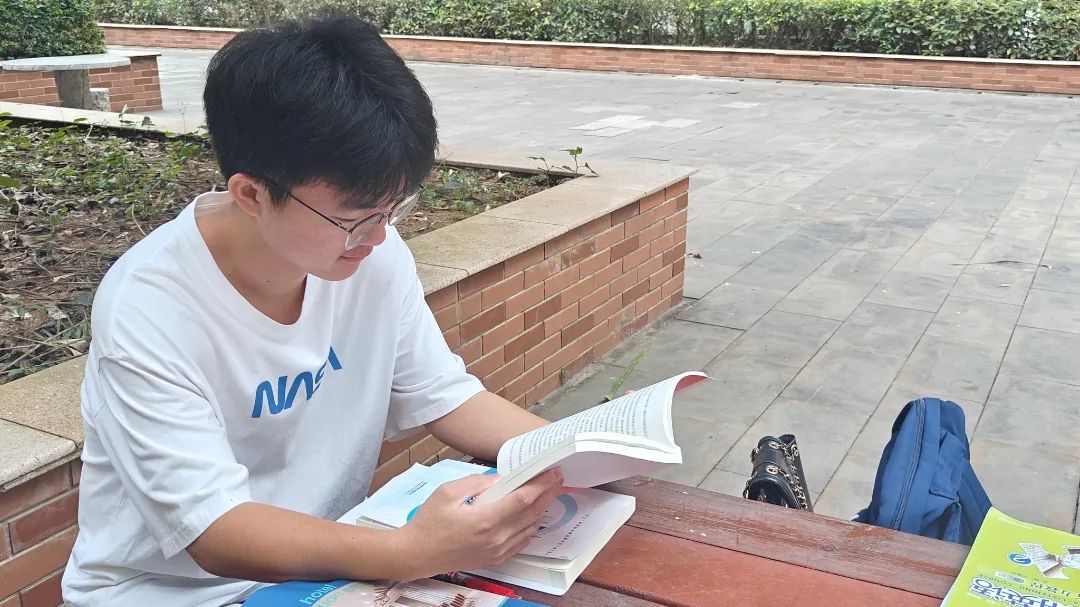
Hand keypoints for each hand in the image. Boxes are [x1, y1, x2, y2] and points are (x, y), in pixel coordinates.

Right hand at [394, 469, 562, 578]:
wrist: (416, 554)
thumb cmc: (429, 522)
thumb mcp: (448, 492)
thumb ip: (477, 482)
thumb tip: (499, 479)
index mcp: (486, 520)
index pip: (523, 500)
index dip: (541, 485)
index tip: (552, 472)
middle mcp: (497, 538)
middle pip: (532, 514)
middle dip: (547, 494)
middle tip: (557, 478)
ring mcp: (497, 551)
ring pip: (530, 528)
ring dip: (541, 510)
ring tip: (547, 493)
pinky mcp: (495, 559)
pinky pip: (521, 542)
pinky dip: (531, 527)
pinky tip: (532, 516)